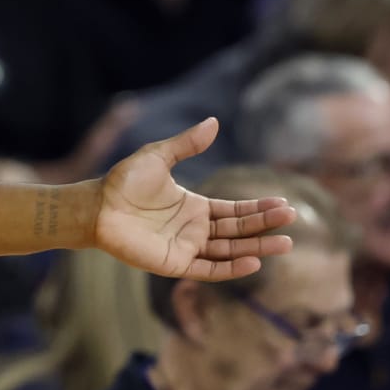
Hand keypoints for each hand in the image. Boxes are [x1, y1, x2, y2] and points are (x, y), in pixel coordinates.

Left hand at [93, 118, 294, 280]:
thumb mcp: (159, 156)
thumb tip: (214, 121)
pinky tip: (253, 262)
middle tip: (293, 219)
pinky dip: (231, 268)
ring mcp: (187, 247)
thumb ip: (187, 144)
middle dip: (265, 225)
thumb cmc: (124, 182)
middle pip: (238, 230)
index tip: (283, 204)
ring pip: (230, 250)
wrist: (97, 206)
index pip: (235, 211)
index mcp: (195, 206)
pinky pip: (209, 268)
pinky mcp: (175, 263)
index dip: (258, 209)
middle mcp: (195, 229)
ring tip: (285, 244)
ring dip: (257, 248)